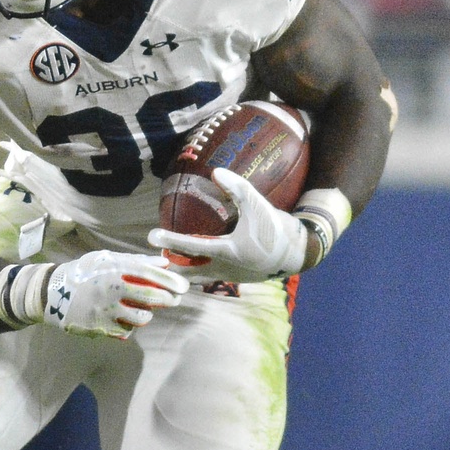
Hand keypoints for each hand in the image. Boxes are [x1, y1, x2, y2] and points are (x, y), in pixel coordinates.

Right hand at [41, 251, 188, 338]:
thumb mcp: (106, 259)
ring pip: (141, 318)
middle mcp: (111, 290)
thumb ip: (135, 261)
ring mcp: (106, 311)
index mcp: (113, 269)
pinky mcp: (100, 328)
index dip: (170, 281)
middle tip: (174, 299)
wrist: (51, 294)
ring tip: (141, 309)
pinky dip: (128, 326)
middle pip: (150, 297)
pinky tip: (121, 318)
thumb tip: (164, 263)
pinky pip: (126, 331)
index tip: (183, 287)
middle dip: (167, 299)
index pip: (149, 274)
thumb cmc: (84, 273)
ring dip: (146, 314)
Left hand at [148, 168, 310, 282]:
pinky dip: (196, 271)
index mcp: (227, 252)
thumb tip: (215, 172)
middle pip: (187, 272)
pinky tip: (189, 263)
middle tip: (153, 257)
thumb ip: (237, 188)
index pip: (190, 247)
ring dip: (182, 271)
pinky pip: (209, 277)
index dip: (169, 239)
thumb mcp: (258, 205)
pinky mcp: (235, 278)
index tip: (151, 236)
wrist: (298, 253)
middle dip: (169, 267)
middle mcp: (224, 269)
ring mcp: (229, 277)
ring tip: (166, 262)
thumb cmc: (276, 229)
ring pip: (198, 277)